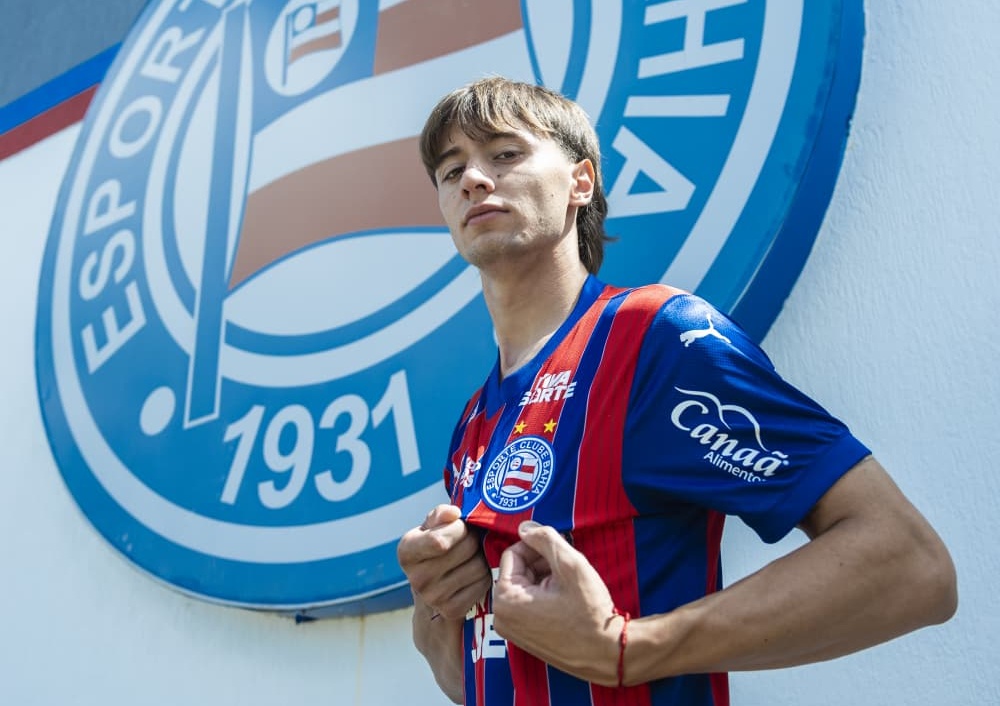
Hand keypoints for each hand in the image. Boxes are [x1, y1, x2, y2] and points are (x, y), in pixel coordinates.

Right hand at [397, 504, 490, 621]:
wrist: (432, 592)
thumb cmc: (434, 550)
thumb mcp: (431, 527)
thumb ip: (440, 515)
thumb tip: (454, 514)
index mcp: (407, 552)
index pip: (440, 539)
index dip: (459, 528)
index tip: (460, 526)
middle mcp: (416, 577)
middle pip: (467, 548)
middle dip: (473, 539)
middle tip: (470, 541)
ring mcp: (434, 597)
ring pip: (478, 566)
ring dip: (481, 557)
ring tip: (471, 556)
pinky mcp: (452, 610)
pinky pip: (482, 584)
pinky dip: (483, 576)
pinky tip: (473, 573)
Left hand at [493, 521, 622, 684]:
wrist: (609, 652)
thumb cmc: (590, 611)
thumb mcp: (570, 564)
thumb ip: (544, 539)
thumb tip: (524, 527)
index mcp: (505, 600)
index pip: (513, 554)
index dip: (538, 548)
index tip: (561, 555)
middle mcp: (501, 618)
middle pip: (518, 571)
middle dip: (542, 565)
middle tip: (568, 572)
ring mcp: (512, 631)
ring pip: (525, 586)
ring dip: (546, 579)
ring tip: (570, 588)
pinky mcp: (524, 638)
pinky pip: (529, 605)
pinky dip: (546, 596)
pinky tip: (567, 601)